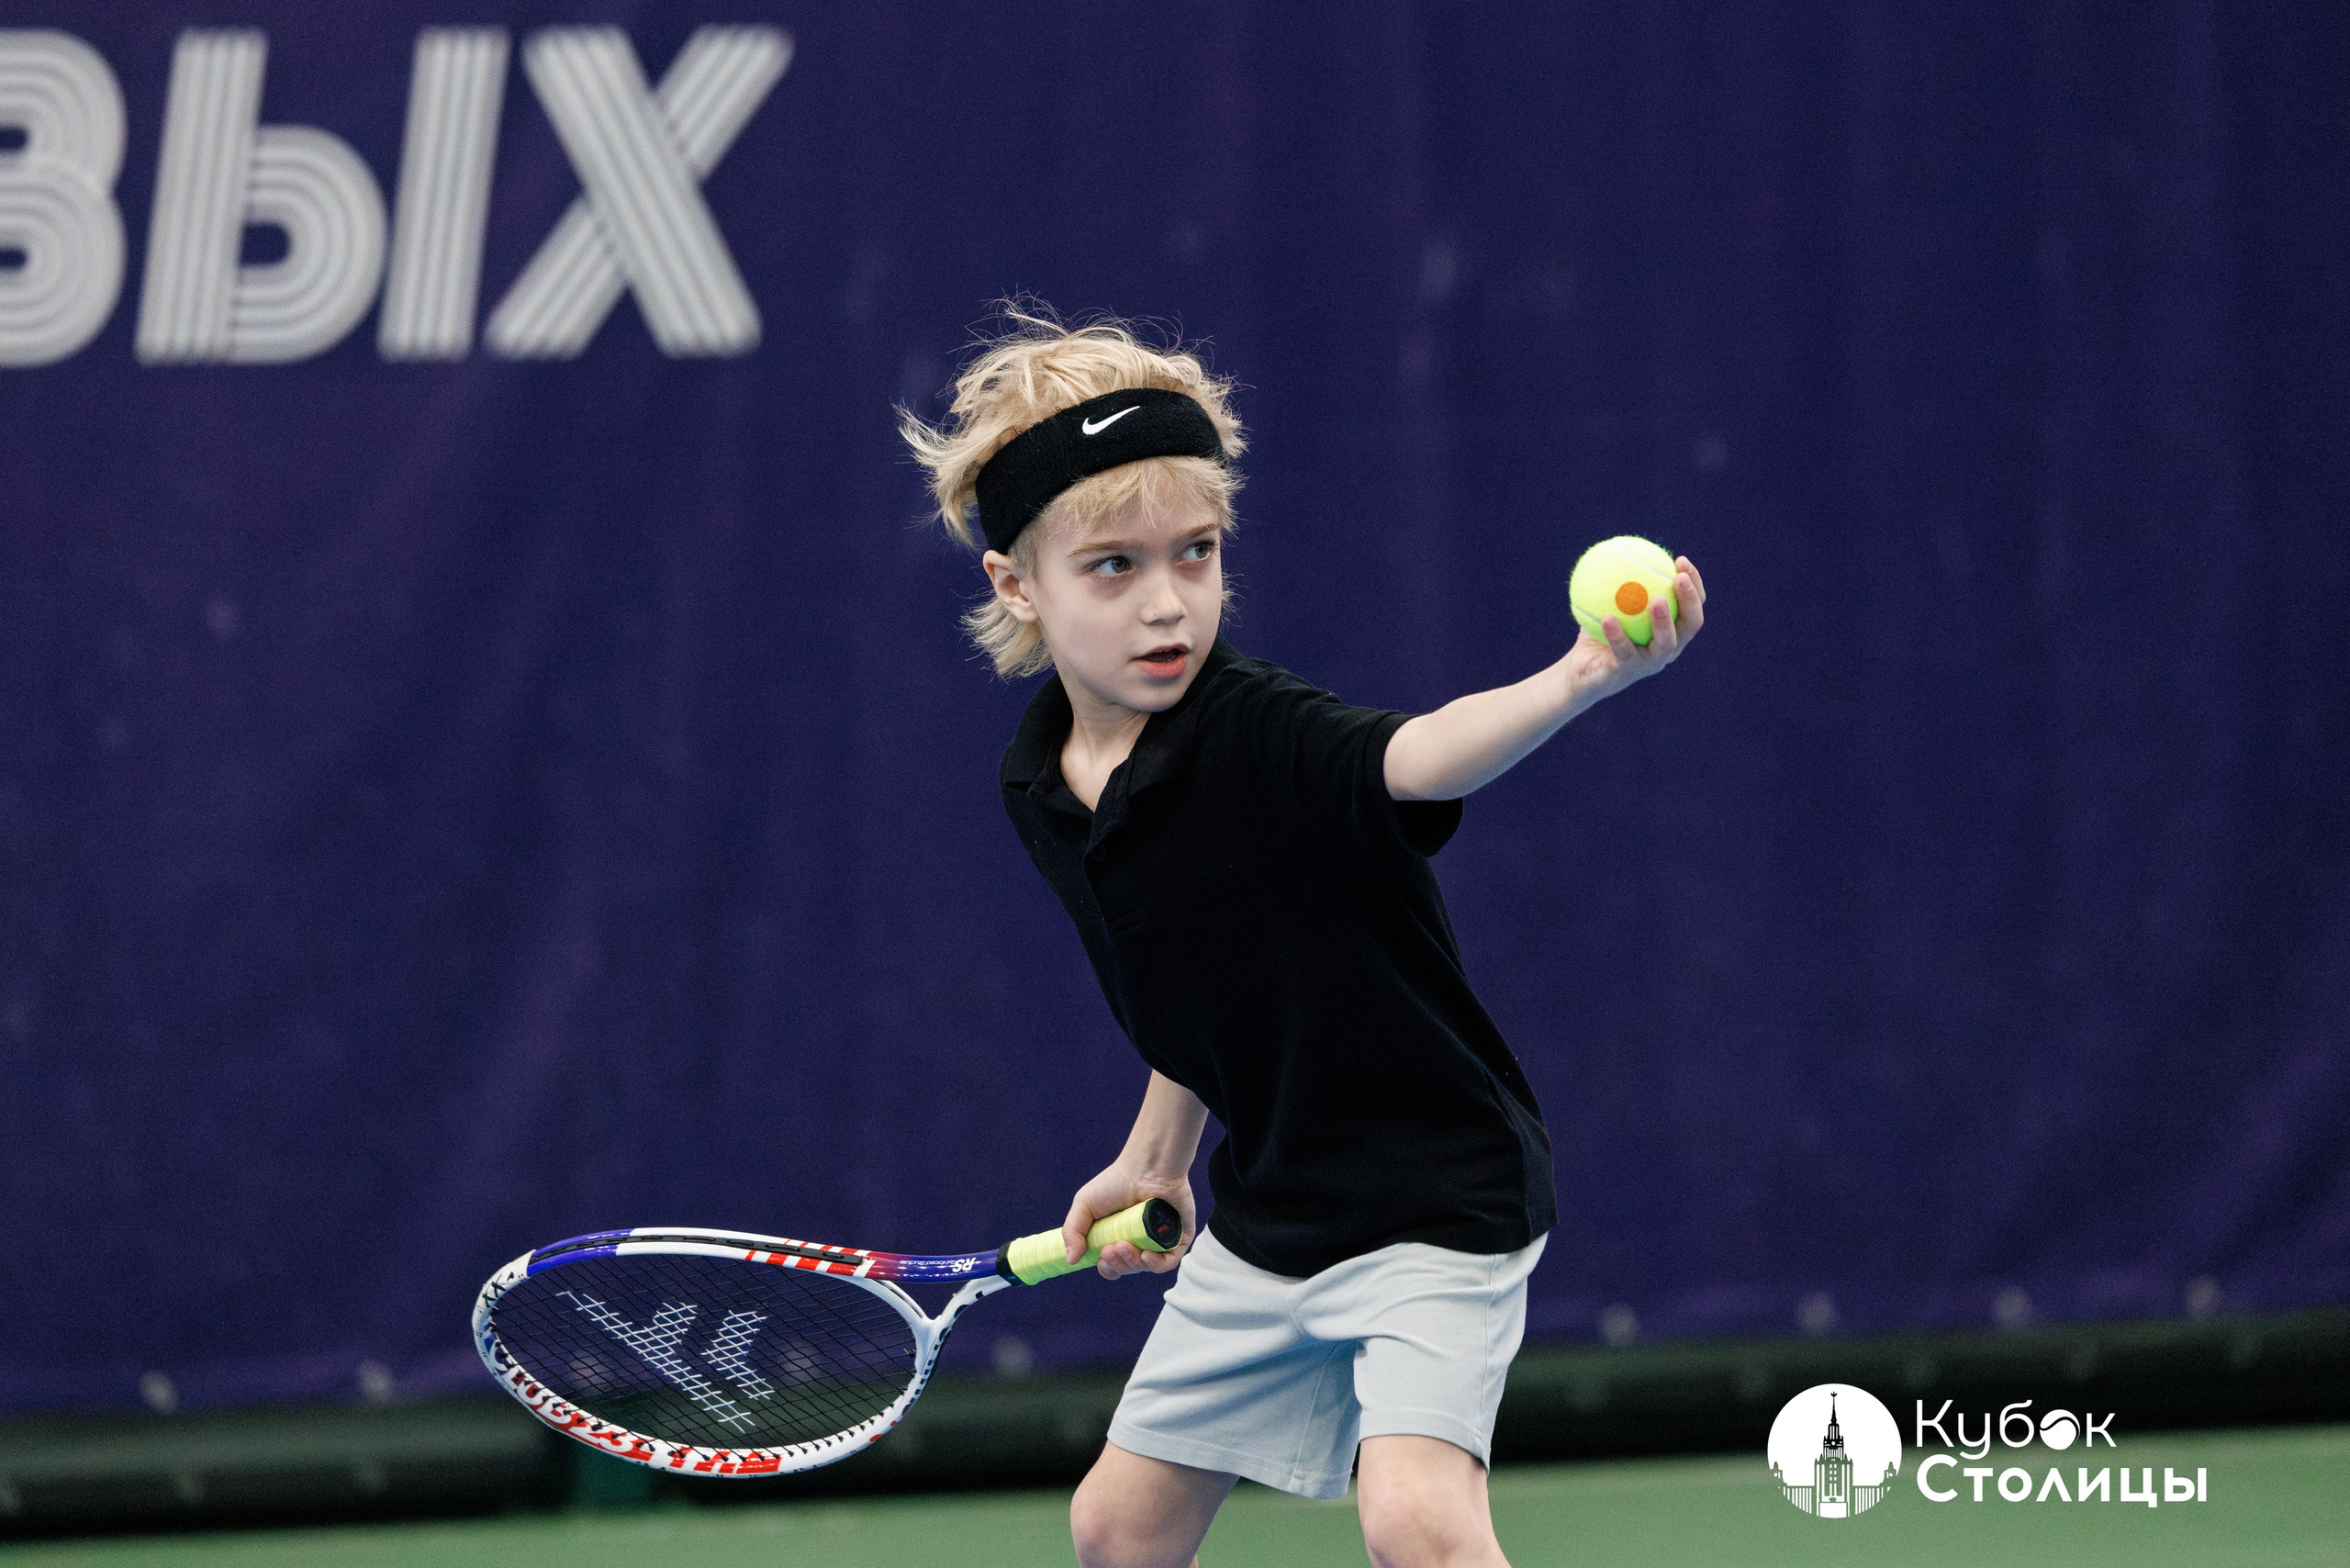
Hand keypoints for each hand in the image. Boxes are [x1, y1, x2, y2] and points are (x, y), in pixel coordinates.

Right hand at [1062, 1161, 1195, 1279]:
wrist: (1146, 1167)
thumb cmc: (1116, 1182)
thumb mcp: (1084, 1205)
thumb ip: (1073, 1232)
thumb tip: (1071, 1261)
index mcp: (1119, 1236)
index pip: (1113, 1265)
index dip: (1107, 1267)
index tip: (1102, 1256)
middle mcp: (1140, 1240)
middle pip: (1128, 1268)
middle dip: (1118, 1265)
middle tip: (1111, 1249)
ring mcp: (1159, 1240)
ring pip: (1146, 1267)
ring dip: (1132, 1263)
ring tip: (1123, 1245)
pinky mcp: (1178, 1237)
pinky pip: (1169, 1262)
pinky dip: (1156, 1265)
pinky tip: (1145, 1256)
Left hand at [1564, 555, 1706, 703]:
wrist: (1578, 672)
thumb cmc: (1597, 633)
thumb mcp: (1608, 602)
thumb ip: (1620, 582)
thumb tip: (1622, 546)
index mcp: (1671, 632)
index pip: (1691, 606)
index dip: (1693, 584)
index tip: (1680, 560)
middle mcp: (1667, 650)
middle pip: (1691, 624)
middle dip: (1690, 600)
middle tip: (1678, 577)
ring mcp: (1650, 665)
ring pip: (1666, 644)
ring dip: (1664, 621)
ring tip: (1657, 600)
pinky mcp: (1627, 674)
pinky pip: (1624, 652)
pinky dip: (1617, 635)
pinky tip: (1609, 618)